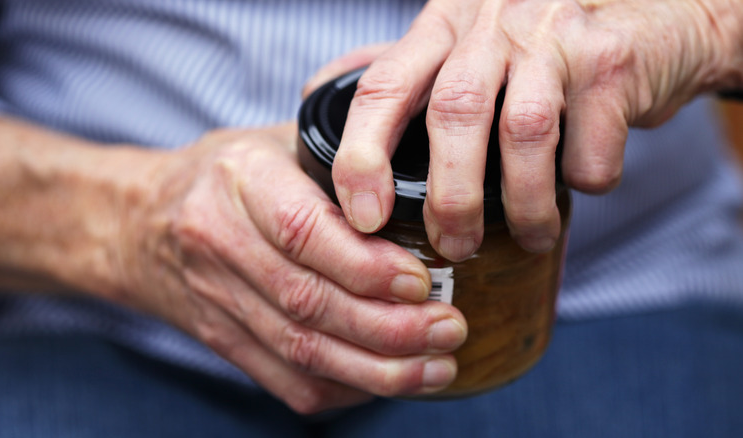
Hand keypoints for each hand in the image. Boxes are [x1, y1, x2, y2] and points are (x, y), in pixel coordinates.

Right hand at [114, 124, 467, 413]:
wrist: (136, 224)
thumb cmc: (223, 175)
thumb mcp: (274, 141)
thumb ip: (339, 156)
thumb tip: (426, 181)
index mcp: (239, 181)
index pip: (301, 231)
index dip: (365, 265)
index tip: (422, 281)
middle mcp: (220, 243)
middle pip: (307, 302)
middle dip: (388, 327)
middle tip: (450, 329)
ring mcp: (216, 300)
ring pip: (301, 351)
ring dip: (376, 369)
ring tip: (436, 367)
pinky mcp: (222, 341)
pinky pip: (285, 380)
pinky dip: (343, 389)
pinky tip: (387, 382)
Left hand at [331, 0, 742, 258]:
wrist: (647, 15)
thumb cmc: (537, 47)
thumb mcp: (462, 44)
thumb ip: (402, 70)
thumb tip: (320, 88)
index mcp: (442, 26)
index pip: (383, 85)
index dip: (361, 155)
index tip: (361, 218)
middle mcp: (491, 22)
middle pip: (453, 113)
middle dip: (449, 196)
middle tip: (454, 247)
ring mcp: (554, 36)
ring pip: (525, 132)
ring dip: (523, 203)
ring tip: (529, 236)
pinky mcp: (612, 60)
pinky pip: (592, 143)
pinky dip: (586, 180)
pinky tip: (582, 184)